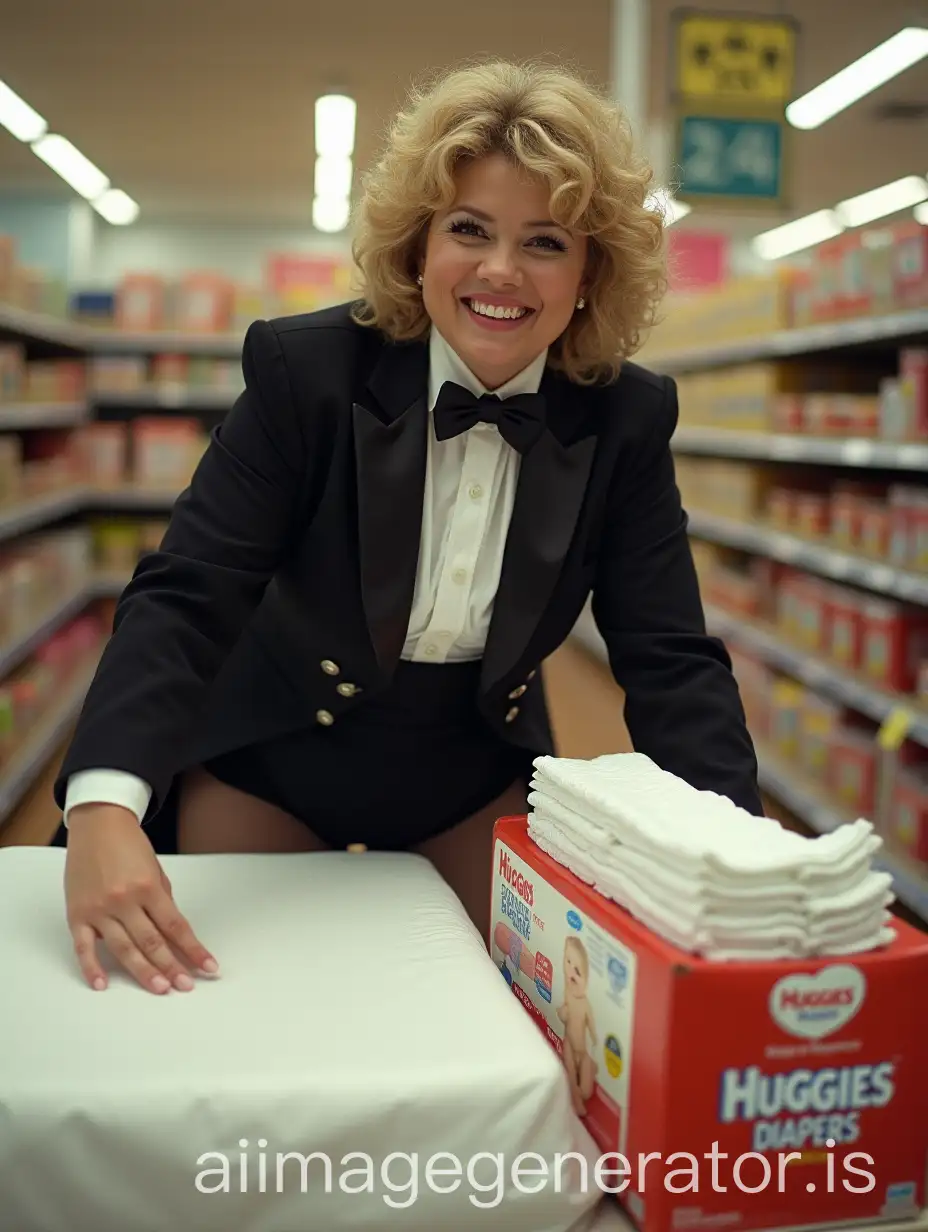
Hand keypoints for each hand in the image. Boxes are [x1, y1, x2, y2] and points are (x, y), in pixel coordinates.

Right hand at [64, 804, 217, 993]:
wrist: (97, 824)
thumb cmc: (128, 845)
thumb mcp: (155, 870)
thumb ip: (162, 902)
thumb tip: (172, 935)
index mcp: (148, 887)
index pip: (176, 927)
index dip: (194, 950)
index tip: (208, 967)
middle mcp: (124, 900)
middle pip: (152, 942)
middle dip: (172, 967)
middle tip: (186, 986)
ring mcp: (99, 909)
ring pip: (124, 949)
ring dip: (143, 972)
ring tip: (160, 989)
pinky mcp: (77, 915)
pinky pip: (84, 947)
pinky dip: (91, 967)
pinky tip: (102, 984)